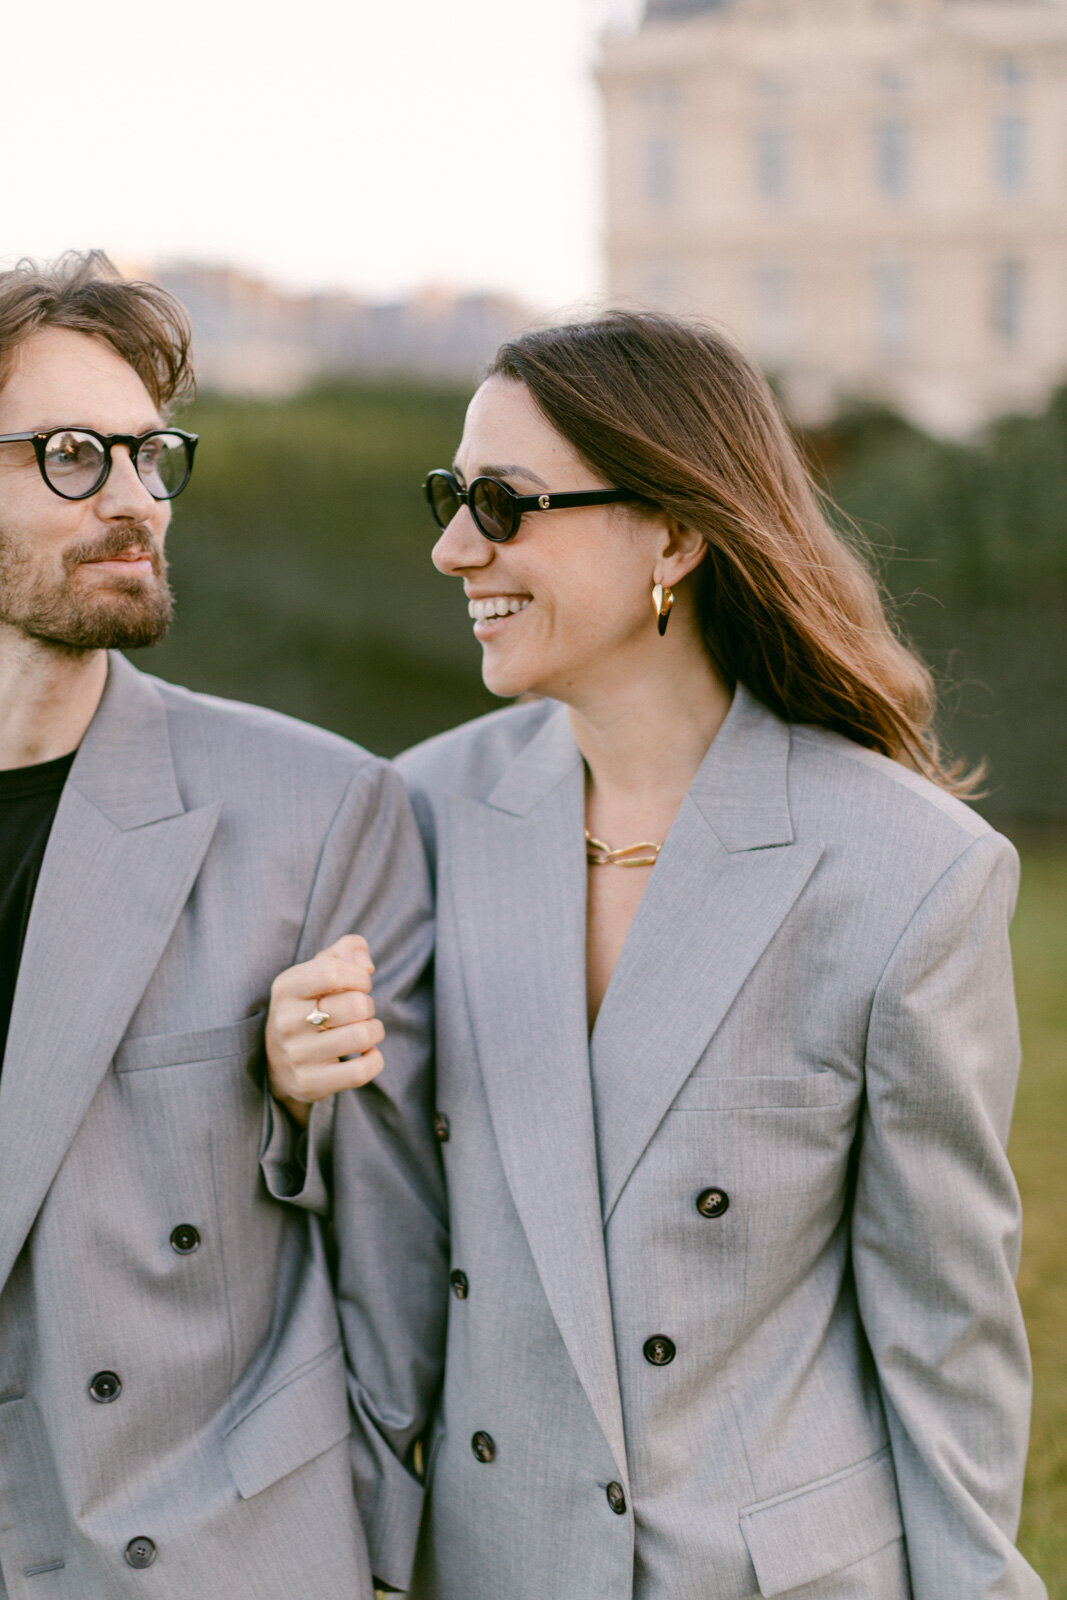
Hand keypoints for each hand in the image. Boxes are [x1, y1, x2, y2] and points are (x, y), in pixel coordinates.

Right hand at [266, 934, 385, 1126]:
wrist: (279, 1063)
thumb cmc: (309, 1006)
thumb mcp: (318, 971)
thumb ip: (346, 950)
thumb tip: (366, 963)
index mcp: (286, 987)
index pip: (332, 971)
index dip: (359, 976)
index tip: (360, 984)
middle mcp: (285, 1021)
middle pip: (356, 1005)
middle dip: (369, 1006)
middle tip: (359, 1012)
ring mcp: (295, 1055)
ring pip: (363, 1036)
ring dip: (374, 1031)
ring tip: (363, 1032)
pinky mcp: (309, 1083)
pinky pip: (361, 1071)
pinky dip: (375, 1060)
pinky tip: (365, 1054)